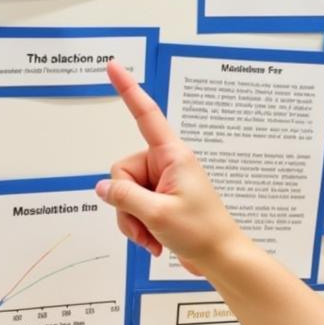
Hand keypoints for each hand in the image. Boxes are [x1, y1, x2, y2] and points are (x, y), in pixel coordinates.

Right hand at [95, 60, 244, 275]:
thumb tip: (102, 188)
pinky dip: (138, 227)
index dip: (128, 90)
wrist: (221, 257)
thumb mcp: (157, 214)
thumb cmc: (201, 232)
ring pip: (123, 193)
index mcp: (173, 156)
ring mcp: (163, 182)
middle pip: (121, 172)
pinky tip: (154, 242)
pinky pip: (132, 207)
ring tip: (153, 237)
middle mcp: (167, 163)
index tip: (114, 66)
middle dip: (125, 203)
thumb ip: (124, 197)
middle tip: (147, 225)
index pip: (146, 116)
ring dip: (132, 220)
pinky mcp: (160, 199)